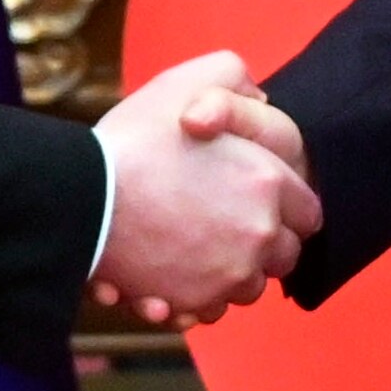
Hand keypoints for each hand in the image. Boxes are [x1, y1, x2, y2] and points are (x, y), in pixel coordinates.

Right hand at [90, 50, 321, 325]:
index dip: (288, 207)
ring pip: (249, 287)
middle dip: (265, 246)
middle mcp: (259, 234)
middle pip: (284, 255)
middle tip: (231, 228)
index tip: (265, 204)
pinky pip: (212, 311)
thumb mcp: (187, 83)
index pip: (308, 211)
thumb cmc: (133, 140)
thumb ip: (234, 80)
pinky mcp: (195, 303)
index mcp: (268, 183)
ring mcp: (228, 274)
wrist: (82, 197)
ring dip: (232, 273)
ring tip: (199, 252)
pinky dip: (198, 299)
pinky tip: (175, 277)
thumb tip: (259, 98)